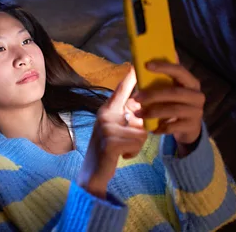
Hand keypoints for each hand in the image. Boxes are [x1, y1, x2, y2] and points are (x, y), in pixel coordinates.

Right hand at [78, 67, 147, 198]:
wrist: (92, 174)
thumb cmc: (107, 151)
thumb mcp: (115, 131)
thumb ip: (127, 119)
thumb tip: (144, 112)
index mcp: (106, 111)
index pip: (120, 90)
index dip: (130, 77)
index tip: (137, 62)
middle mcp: (105, 116)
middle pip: (140, 114)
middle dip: (140, 130)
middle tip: (126, 141)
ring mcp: (107, 128)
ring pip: (141, 131)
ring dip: (137, 145)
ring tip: (123, 150)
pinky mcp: (111, 142)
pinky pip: (137, 142)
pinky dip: (133, 152)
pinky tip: (122, 156)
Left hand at [133, 61, 204, 156]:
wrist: (189, 129)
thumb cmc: (175, 104)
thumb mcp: (170, 91)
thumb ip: (160, 79)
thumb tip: (136, 66)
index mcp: (191, 82)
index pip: (179, 71)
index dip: (164, 67)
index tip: (146, 65)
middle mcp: (197, 96)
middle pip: (174, 92)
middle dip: (153, 95)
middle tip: (136, 98)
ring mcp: (196, 112)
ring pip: (172, 110)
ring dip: (153, 112)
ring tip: (138, 114)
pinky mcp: (192, 126)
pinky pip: (172, 126)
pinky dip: (159, 127)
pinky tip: (151, 128)